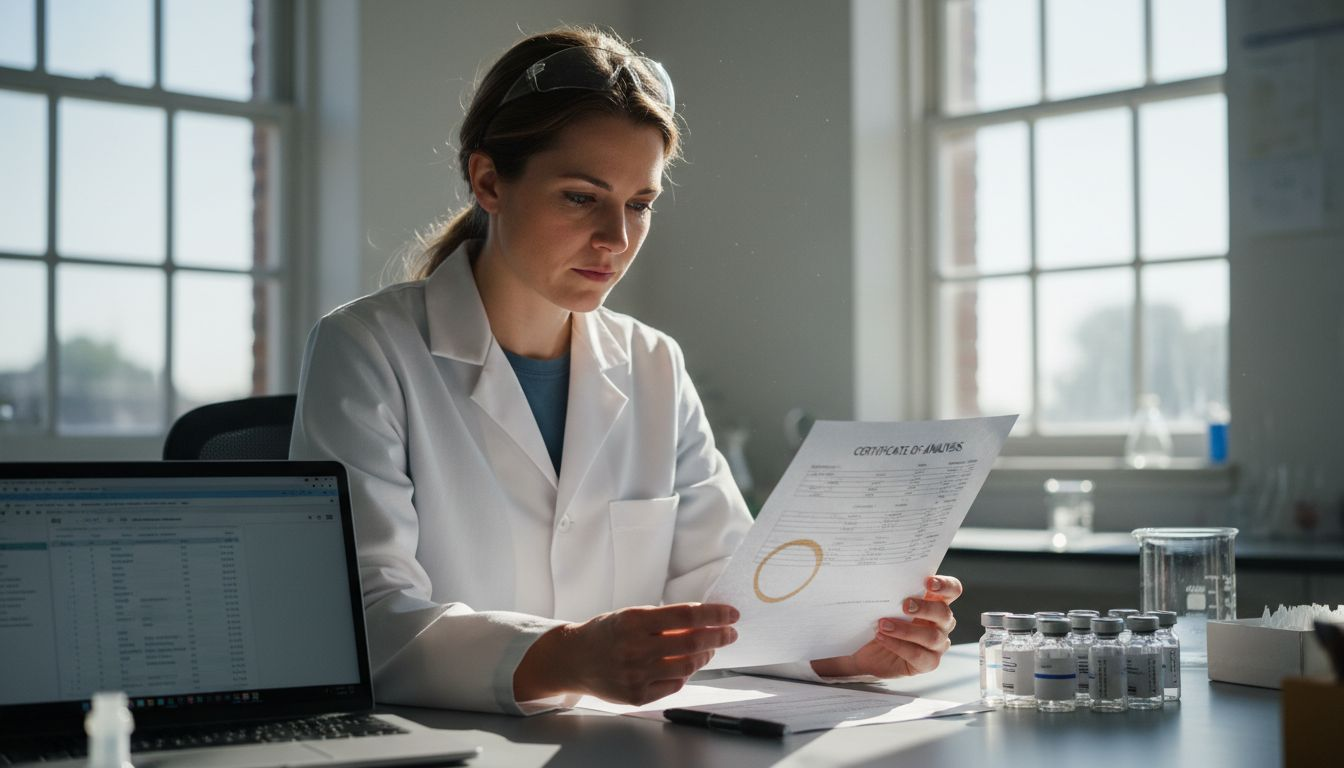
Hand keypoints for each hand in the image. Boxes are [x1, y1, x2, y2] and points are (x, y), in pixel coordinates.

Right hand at [514, 603, 739, 704]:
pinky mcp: (637, 695)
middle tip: (730, 633)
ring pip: (687, 666)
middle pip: (692, 643)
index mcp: (633, 621)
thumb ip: (663, 619)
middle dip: (719, 637)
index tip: (731, 614)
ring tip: (708, 649)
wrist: (574, 660)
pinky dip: (686, 673)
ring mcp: (636, 674)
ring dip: (705, 656)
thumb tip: (704, 621)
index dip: (714, 614)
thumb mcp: (630, 615)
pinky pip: (675, 685)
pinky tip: (684, 665)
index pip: (686, 615)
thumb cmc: (606, 633)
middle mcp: (634, 648)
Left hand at [810, 575, 962, 678]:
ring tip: (883, 624)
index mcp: (935, 602)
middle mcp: (941, 623)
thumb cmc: (882, 621)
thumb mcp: (886, 604)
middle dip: (925, 608)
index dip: (946, 584)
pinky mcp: (928, 663)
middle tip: (904, 604)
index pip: (952, 590)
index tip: (928, 581)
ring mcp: (937, 644)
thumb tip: (884, 577)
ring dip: (906, 630)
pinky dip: (898, 645)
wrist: (867, 651)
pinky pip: (919, 655)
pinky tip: (882, 638)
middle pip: (944, 613)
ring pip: (932, 637)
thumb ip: (893, 592)